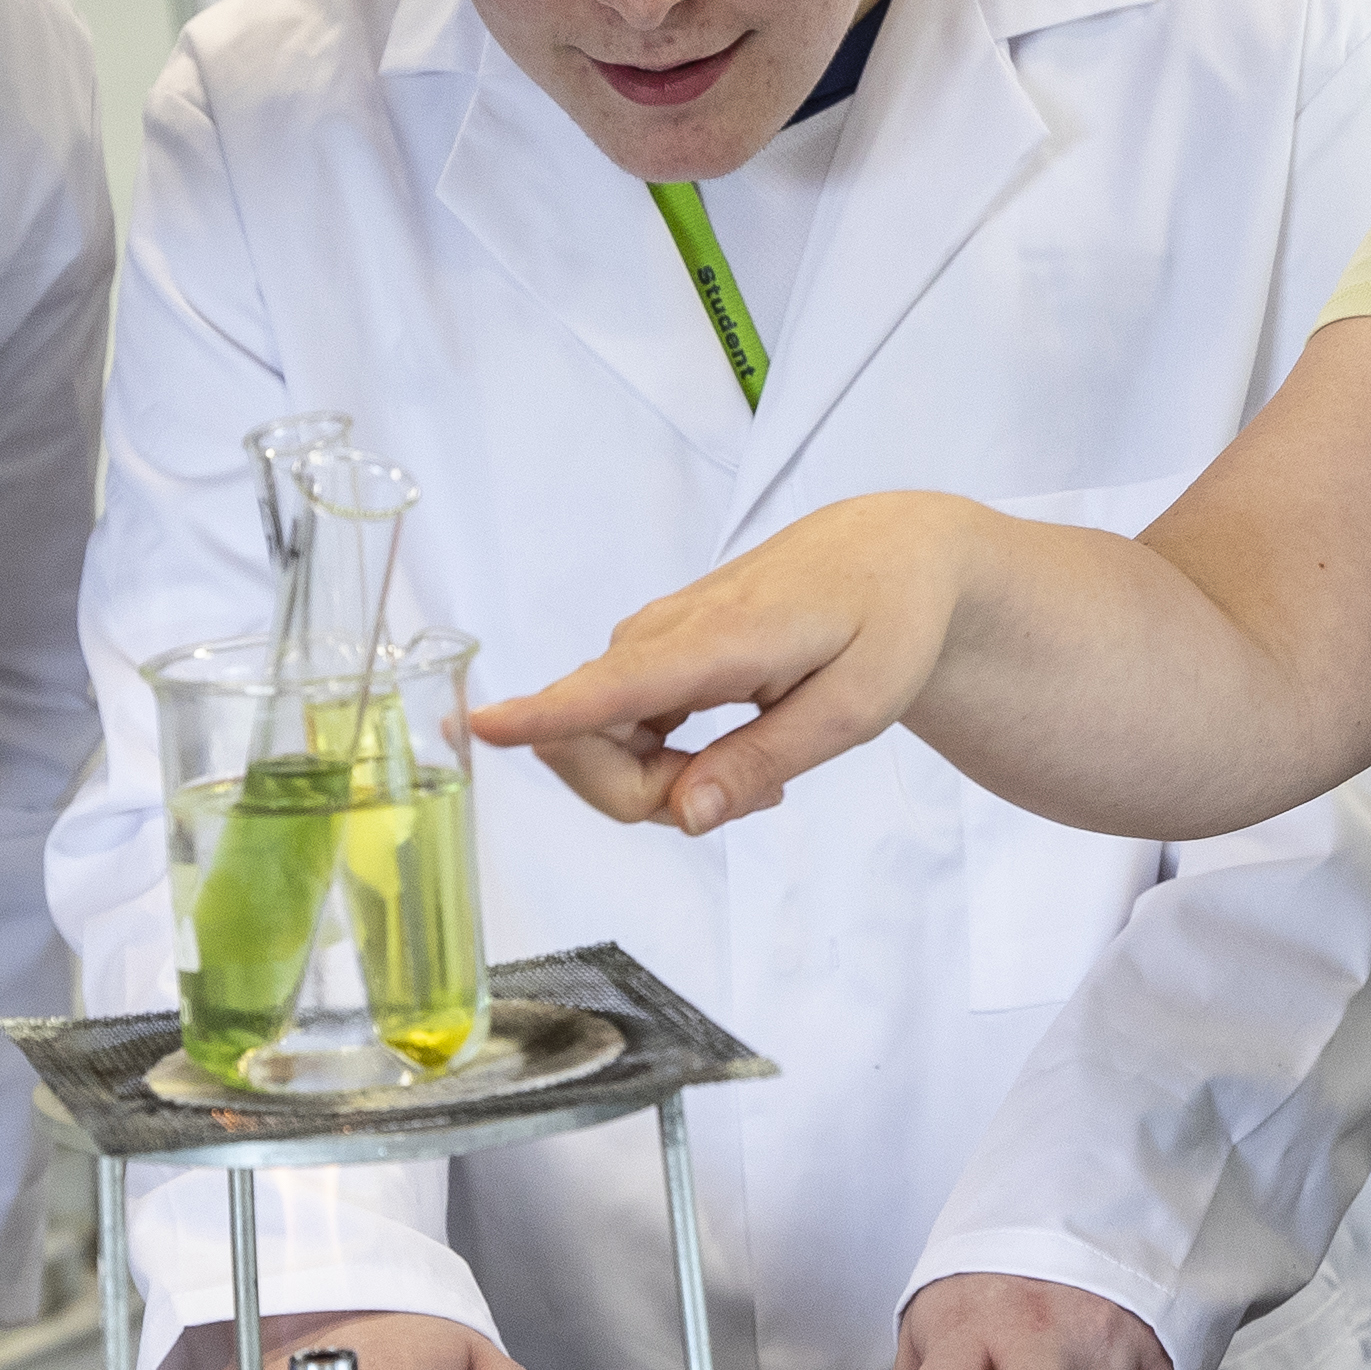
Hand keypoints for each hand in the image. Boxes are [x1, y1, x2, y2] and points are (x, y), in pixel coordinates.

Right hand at [470, 493, 977, 834]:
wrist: (891, 554)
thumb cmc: (886, 621)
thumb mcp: (857, 708)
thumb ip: (764, 761)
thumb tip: (686, 815)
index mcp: (719, 638)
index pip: (611, 685)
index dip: (540, 716)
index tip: (479, 729)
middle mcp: (663, 635)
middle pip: (585, 742)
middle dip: (642, 800)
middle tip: (749, 797)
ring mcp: (650, 643)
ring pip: (596, 743)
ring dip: (659, 787)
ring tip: (759, 775)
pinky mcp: (651, 655)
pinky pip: (617, 729)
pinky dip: (663, 766)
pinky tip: (733, 758)